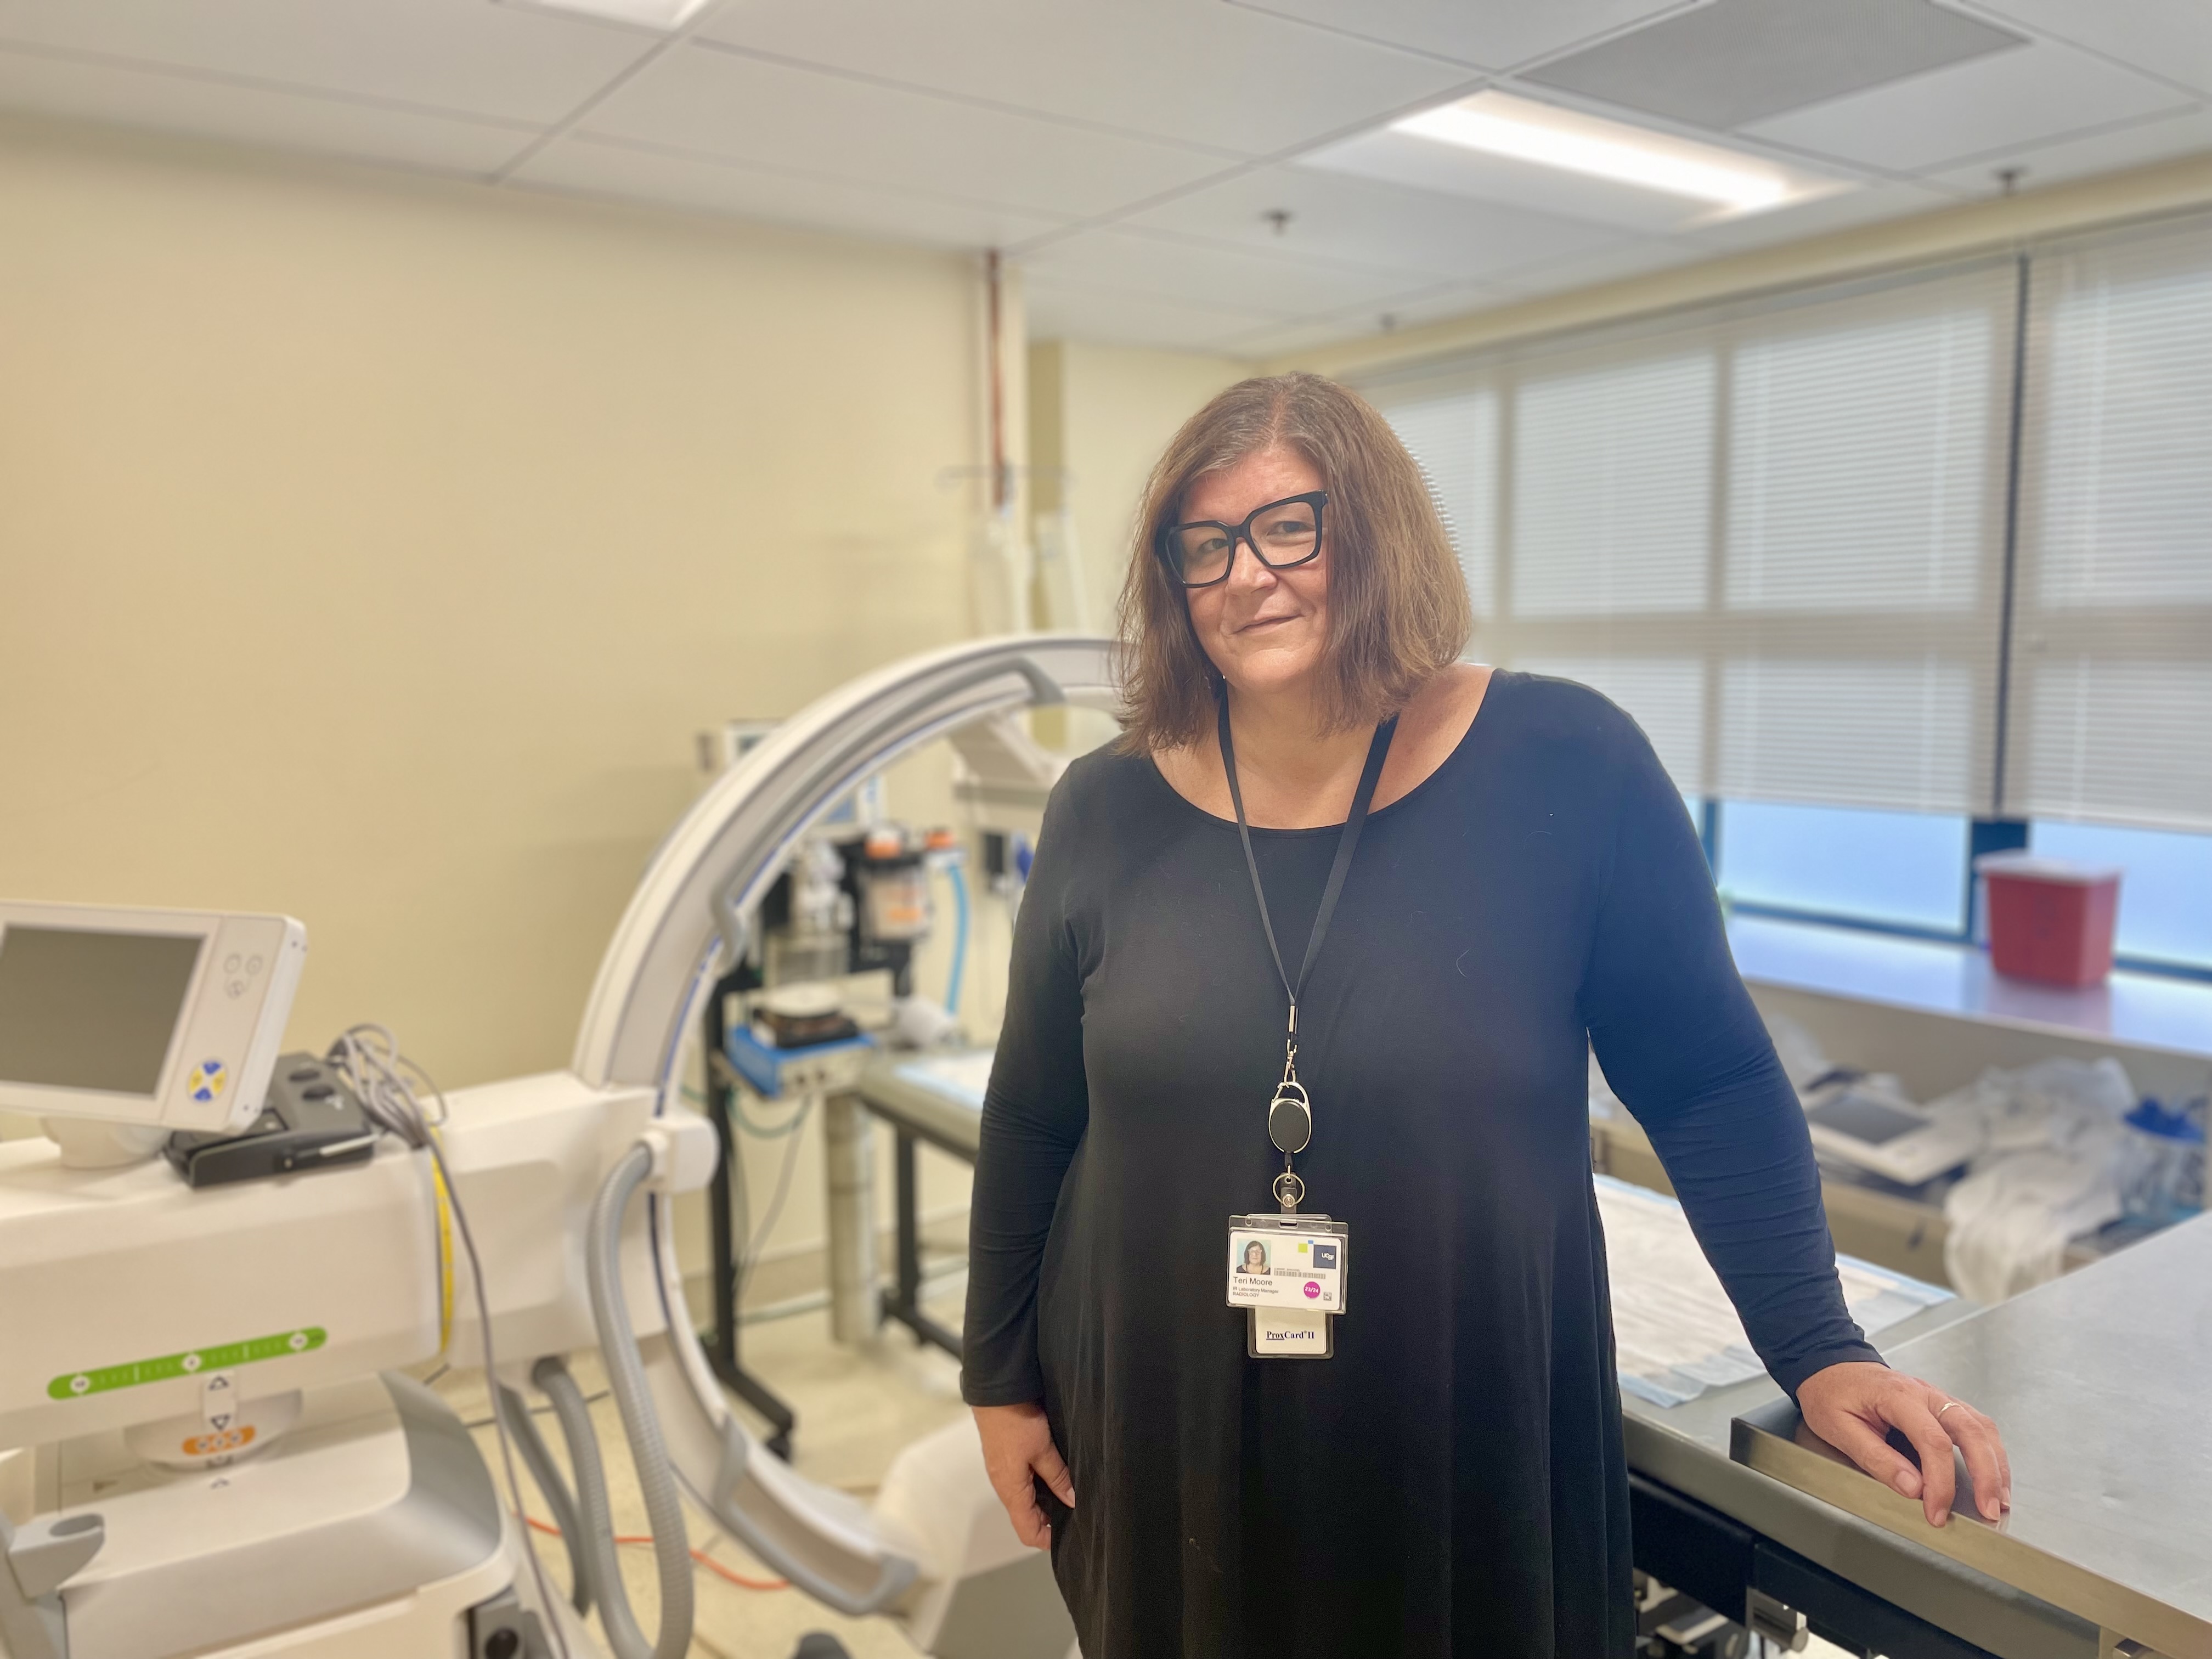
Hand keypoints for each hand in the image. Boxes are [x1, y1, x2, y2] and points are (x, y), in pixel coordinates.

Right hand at [973, 1401, 1075, 1549]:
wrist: (996, 1390)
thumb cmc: (1017, 1420)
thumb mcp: (1043, 1449)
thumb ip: (1058, 1477)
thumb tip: (1072, 1502)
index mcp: (1011, 1490)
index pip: (1027, 1531)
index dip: (1047, 1539)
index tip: (1071, 1533)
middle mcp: (1004, 1486)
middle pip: (1026, 1517)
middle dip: (1050, 1519)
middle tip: (1077, 1510)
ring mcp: (1004, 1472)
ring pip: (1026, 1499)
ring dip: (1046, 1500)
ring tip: (1070, 1491)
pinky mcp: (1005, 1459)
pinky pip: (1023, 1482)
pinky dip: (1039, 1485)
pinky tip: (1056, 1474)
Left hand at [1797, 1362, 2010, 1526]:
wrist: (1831, 1367)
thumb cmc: (1832, 1395)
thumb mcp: (1838, 1428)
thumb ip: (1876, 1458)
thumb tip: (1913, 1488)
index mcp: (1897, 1395)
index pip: (1932, 1441)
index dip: (1940, 1482)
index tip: (1936, 1512)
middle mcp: (1925, 1392)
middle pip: (1969, 1430)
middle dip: (1985, 1474)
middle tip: (1988, 1510)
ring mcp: (1938, 1396)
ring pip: (1980, 1427)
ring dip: (1996, 1464)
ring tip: (1998, 1500)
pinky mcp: (1943, 1405)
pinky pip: (1976, 1426)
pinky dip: (1990, 1453)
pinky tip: (1992, 1477)